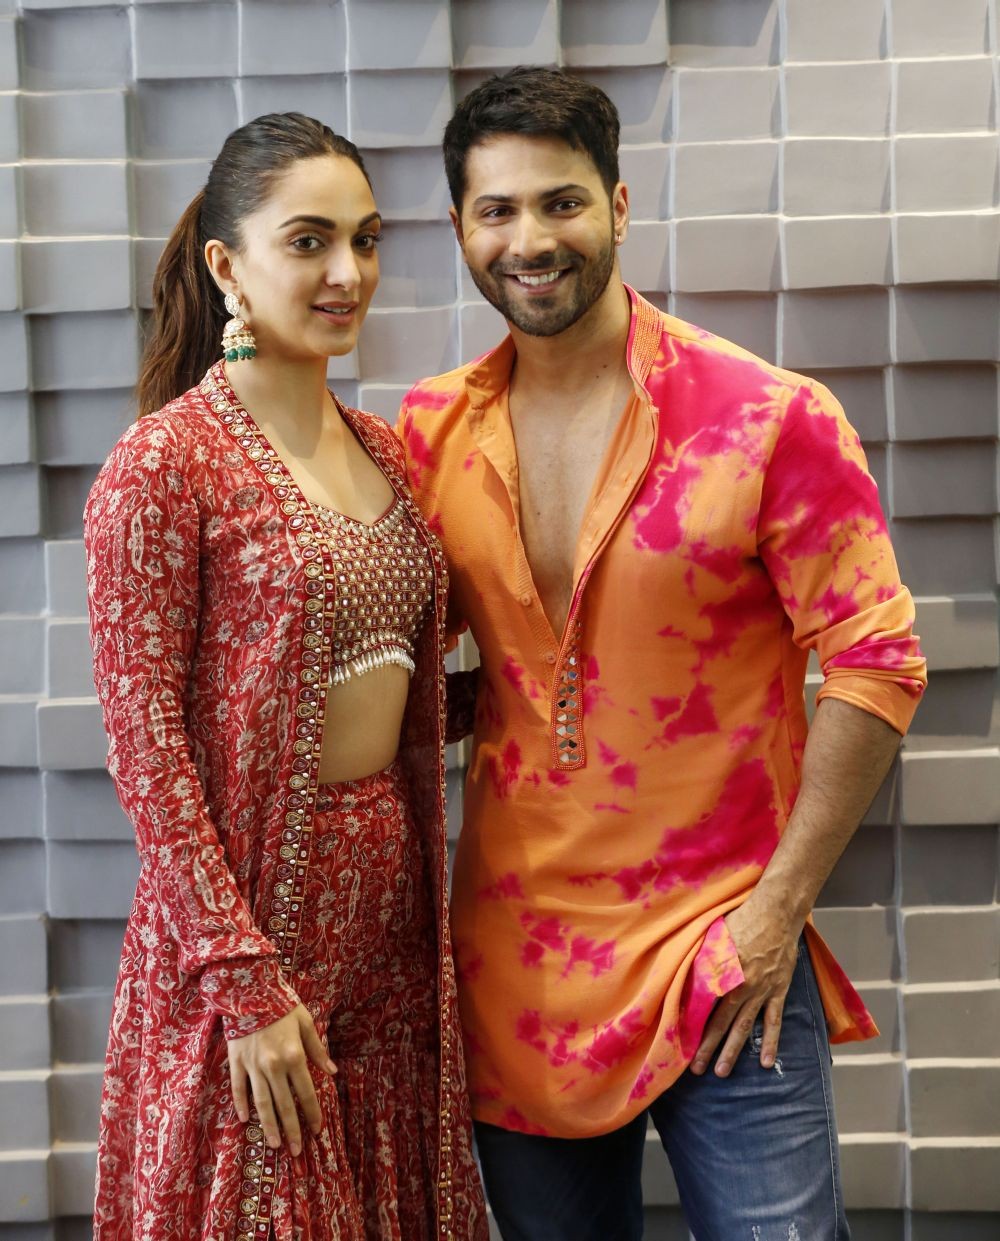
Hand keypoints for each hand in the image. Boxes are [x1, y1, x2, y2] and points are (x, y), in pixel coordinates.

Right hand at [227, 1003, 336, 1155]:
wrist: (248, 990)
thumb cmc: (282, 1005)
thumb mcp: (306, 1022)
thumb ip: (317, 1050)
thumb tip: (332, 1072)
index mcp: (293, 1057)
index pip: (306, 1093)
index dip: (312, 1113)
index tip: (317, 1130)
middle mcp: (273, 1066)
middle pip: (284, 1105)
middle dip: (292, 1129)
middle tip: (296, 1151)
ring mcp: (252, 1067)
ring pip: (262, 1103)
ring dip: (269, 1126)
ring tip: (275, 1144)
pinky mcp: (236, 1063)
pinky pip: (238, 1089)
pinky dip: (242, 1105)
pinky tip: (246, 1120)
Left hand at [689, 900, 799, 1077]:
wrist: (776, 912)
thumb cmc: (741, 920)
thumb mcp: (714, 936)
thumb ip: (702, 960)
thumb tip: (687, 979)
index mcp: (722, 973)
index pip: (703, 1006)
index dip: (692, 1025)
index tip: (681, 1043)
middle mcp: (741, 987)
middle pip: (721, 1022)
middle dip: (707, 1046)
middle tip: (696, 1069)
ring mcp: (762, 991)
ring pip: (744, 1027)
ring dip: (733, 1051)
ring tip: (722, 1072)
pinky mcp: (778, 990)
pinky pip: (773, 1021)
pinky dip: (770, 1042)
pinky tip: (767, 1062)